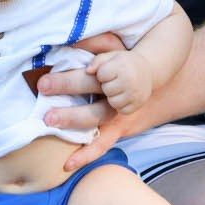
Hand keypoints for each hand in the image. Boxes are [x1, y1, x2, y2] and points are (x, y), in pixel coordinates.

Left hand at [38, 34, 148, 170]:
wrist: (161, 87)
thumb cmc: (128, 63)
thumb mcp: (115, 47)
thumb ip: (96, 43)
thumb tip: (71, 41)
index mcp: (116, 68)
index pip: (98, 66)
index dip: (80, 65)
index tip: (57, 61)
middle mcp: (117, 91)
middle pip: (91, 86)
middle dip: (67, 84)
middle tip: (43, 84)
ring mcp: (117, 113)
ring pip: (95, 116)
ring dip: (72, 119)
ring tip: (48, 121)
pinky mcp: (118, 130)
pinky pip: (101, 144)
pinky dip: (85, 154)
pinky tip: (66, 164)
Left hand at [88, 48, 152, 113]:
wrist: (147, 71)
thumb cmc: (124, 63)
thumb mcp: (112, 56)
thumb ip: (97, 61)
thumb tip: (88, 71)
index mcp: (122, 66)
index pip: (101, 75)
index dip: (102, 73)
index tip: (109, 71)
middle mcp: (130, 80)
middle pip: (107, 89)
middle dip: (107, 85)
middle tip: (115, 80)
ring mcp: (135, 94)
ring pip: (113, 102)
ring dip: (113, 97)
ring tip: (119, 89)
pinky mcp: (138, 104)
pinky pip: (121, 110)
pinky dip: (121, 105)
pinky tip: (124, 96)